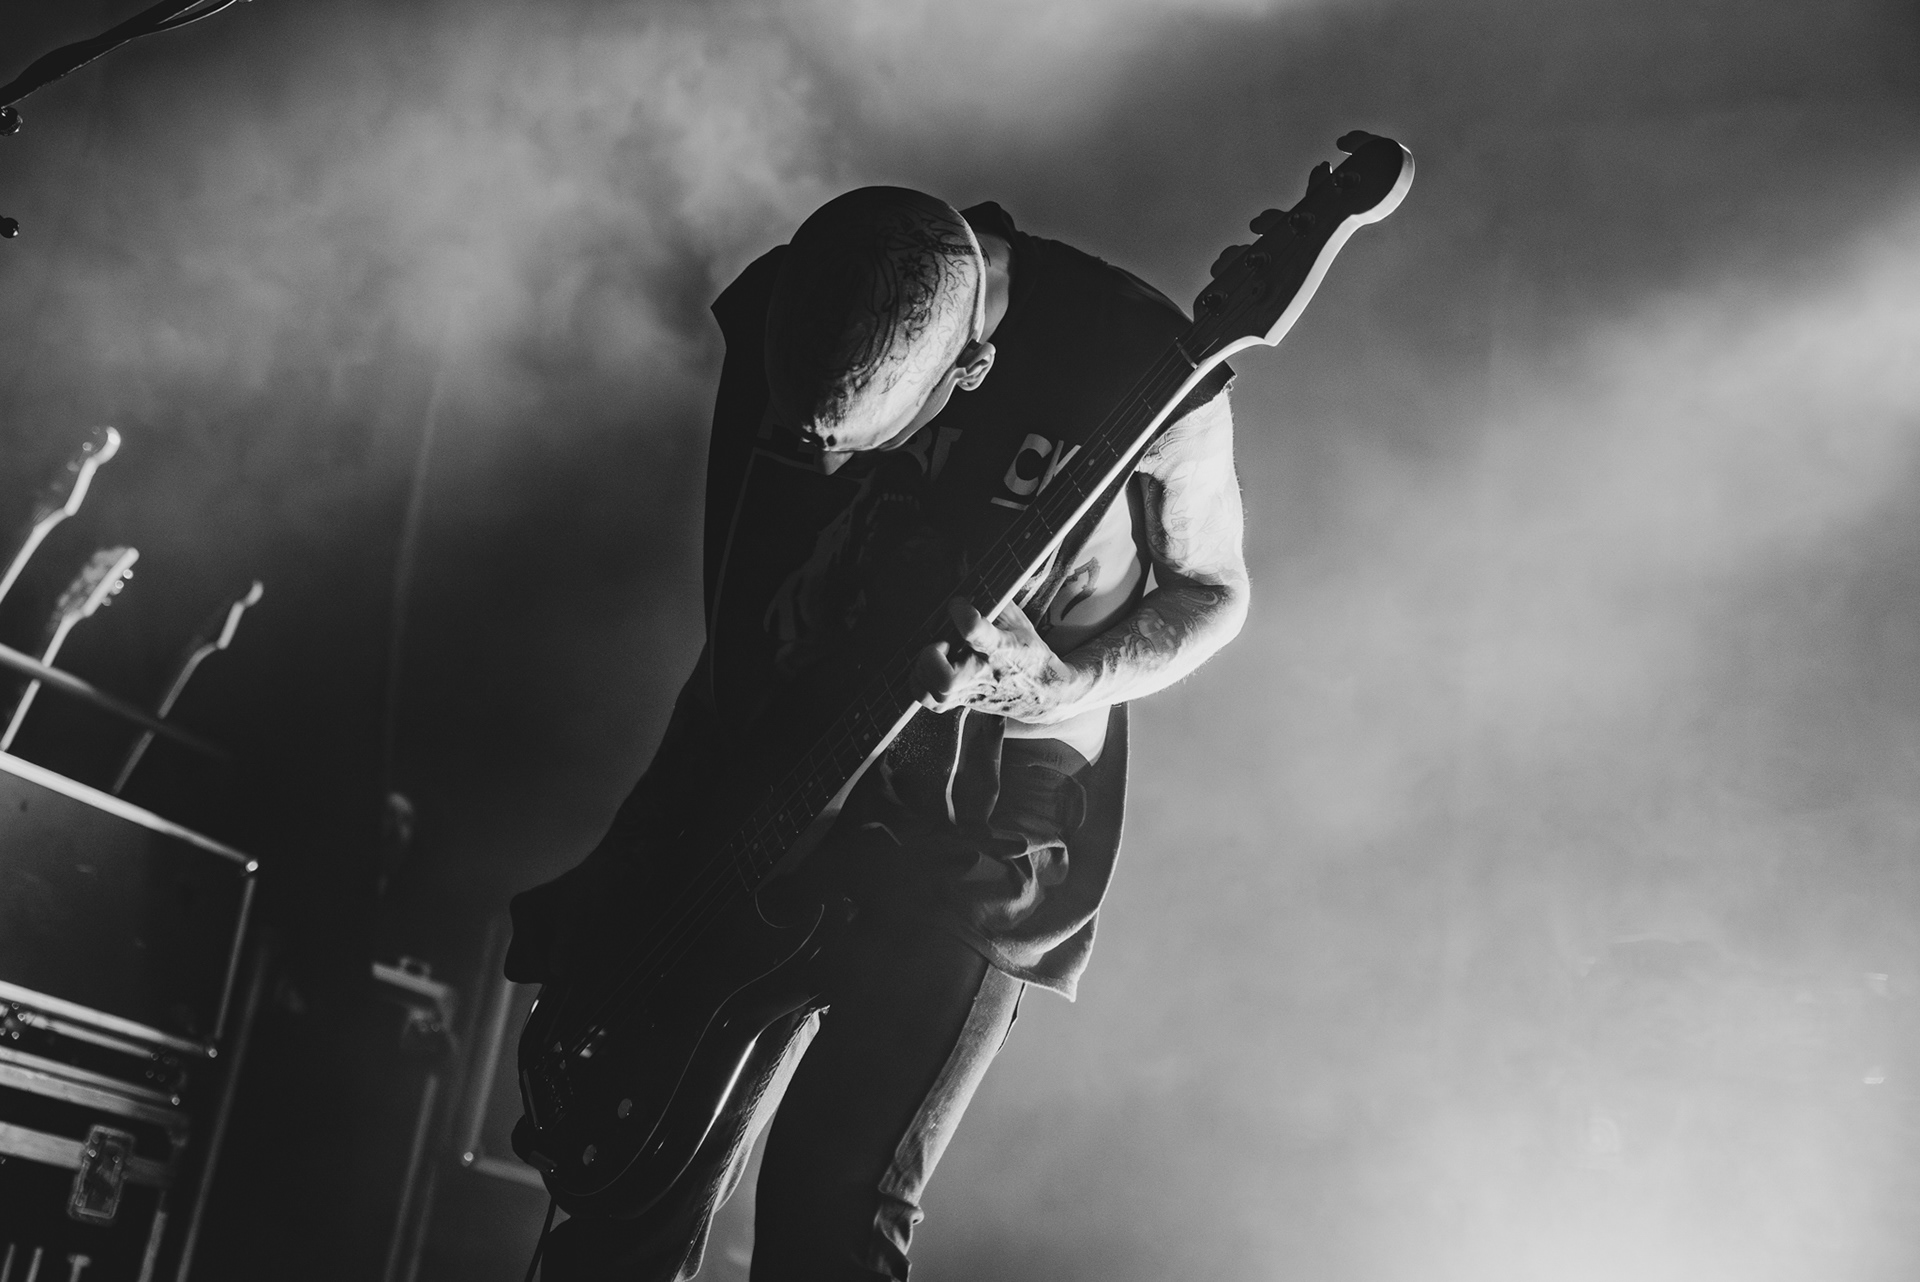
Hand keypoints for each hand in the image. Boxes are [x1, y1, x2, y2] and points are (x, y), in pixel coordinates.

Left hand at [914, 598, 1088, 722]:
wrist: (1042, 692)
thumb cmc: (1026, 650)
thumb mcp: (1016, 620)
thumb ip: (991, 599)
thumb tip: (963, 568)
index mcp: (1000, 648)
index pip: (974, 631)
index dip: (960, 612)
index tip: (958, 603)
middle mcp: (982, 675)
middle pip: (946, 680)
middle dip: (931, 658)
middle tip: (939, 643)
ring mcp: (970, 693)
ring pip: (933, 694)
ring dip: (923, 670)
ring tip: (935, 653)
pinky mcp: (961, 703)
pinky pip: (928, 701)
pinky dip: (920, 684)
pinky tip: (928, 667)